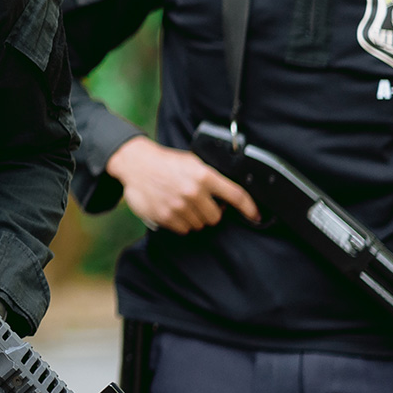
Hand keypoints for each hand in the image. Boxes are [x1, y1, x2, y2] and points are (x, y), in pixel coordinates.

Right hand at [109, 136, 260, 232]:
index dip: (250, 208)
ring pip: (199, 225)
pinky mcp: (165, 216)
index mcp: (204, 176)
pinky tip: (172, 209)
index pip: (236, 195)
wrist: (136, 163)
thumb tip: (228, 197)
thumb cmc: (166, 163)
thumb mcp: (192, 162)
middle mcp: (193, 192)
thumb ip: (210, 178)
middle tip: (199, 202)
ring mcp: (179, 206)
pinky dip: (180, 223)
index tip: (256, 216)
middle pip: (216, 217)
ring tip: (182, 203)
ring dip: (194, 218)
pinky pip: (183, 229)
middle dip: (210, 212)